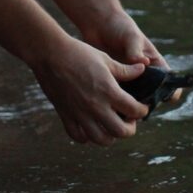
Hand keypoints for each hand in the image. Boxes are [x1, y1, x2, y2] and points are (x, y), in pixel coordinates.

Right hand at [30, 34, 149, 144]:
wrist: (50, 54)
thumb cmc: (79, 53)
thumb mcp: (105, 59)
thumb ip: (125, 70)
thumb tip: (142, 69)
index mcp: (108, 91)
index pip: (134, 110)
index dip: (142, 110)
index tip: (141, 107)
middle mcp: (96, 106)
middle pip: (120, 132)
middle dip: (130, 128)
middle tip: (129, 120)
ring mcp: (80, 113)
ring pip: (100, 139)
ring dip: (110, 136)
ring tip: (111, 126)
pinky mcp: (66, 115)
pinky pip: (78, 136)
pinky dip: (87, 137)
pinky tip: (90, 127)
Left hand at [82, 11, 181, 104]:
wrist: (98, 24)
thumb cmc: (119, 26)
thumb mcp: (130, 36)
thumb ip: (136, 50)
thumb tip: (142, 63)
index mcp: (154, 64)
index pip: (169, 83)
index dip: (170, 92)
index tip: (163, 98)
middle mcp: (144, 75)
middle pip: (152, 96)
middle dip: (147, 103)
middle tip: (139, 105)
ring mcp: (129, 80)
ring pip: (135, 100)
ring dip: (131, 105)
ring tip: (123, 106)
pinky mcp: (114, 82)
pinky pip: (118, 97)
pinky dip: (116, 101)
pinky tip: (109, 103)